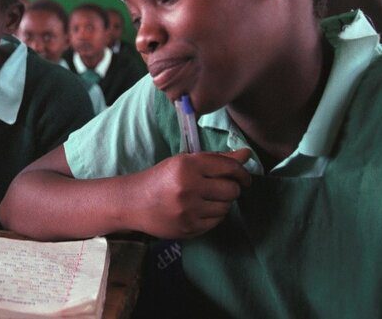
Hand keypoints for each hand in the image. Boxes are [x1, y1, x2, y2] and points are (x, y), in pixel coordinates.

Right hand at [124, 149, 251, 238]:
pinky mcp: (189, 227)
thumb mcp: (185, 162)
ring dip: (222, 202)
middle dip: (232, 188)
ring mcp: (188, 210)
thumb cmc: (161, 178)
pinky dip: (214, 215)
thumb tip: (247, 154)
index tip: (244, 177)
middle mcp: (188, 187)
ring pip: (226, 207)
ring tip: (207, 198)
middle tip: (221, 188)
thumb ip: (217, 159)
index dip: (242, 173)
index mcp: (187, 165)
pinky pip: (217, 221)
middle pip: (232, 189)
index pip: (228, 167)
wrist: (133, 202)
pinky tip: (201, 209)